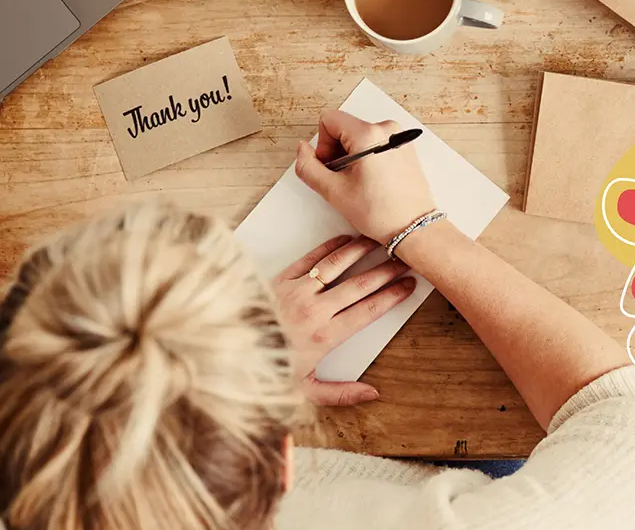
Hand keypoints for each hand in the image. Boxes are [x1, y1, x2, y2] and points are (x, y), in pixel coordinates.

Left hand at [274, 235, 415, 405]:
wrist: (226, 351)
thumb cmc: (267, 369)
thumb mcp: (304, 390)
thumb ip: (341, 392)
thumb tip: (373, 393)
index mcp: (326, 337)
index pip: (369, 310)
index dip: (393, 296)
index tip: (409, 286)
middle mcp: (314, 310)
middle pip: (360, 285)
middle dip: (386, 272)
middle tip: (404, 262)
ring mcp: (297, 291)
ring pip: (337, 265)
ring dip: (362, 251)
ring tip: (380, 242)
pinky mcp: (281, 278)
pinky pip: (312, 258)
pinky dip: (332, 246)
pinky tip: (347, 240)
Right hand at [295, 110, 435, 243]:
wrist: (414, 227)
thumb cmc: (382, 213)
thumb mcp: (334, 192)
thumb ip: (308, 167)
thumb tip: (303, 150)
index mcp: (369, 135)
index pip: (329, 120)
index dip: (323, 145)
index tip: (332, 167)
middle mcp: (388, 130)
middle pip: (345, 127)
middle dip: (337, 151)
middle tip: (344, 179)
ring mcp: (399, 137)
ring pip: (360, 136)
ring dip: (352, 156)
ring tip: (360, 182)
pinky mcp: (405, 147)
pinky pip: (376, 143)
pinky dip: (368, 158)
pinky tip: (373, 180)